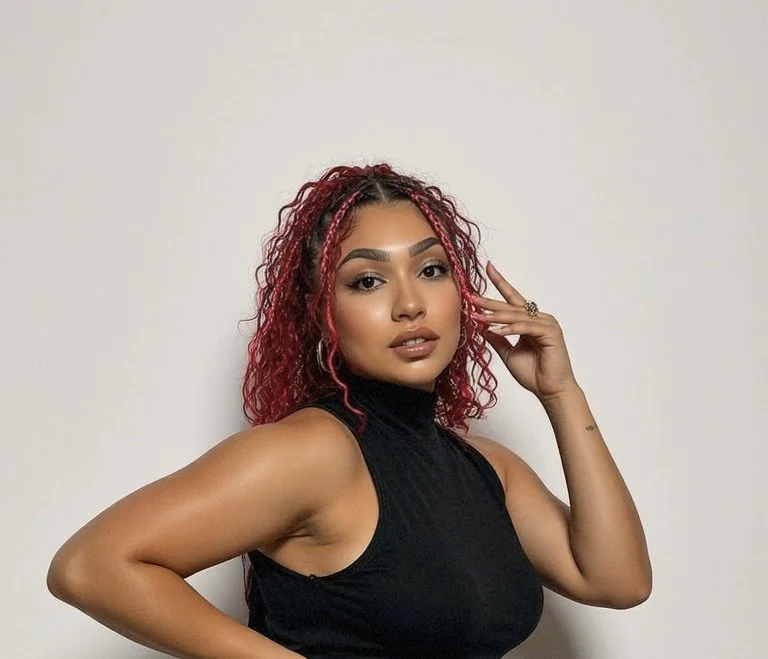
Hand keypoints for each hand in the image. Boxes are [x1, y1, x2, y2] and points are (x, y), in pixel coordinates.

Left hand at [470, 261, 578, 400]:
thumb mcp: (508, 353)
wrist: (550, 391)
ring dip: (495, 316)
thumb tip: (483, 327)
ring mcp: (547, 324)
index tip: (488, 268)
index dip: (500, 283)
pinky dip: (509, 329)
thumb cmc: (533, 374)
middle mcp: (540, 319)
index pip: (513, 299)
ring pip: (517, 315)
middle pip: (511, 306)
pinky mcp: (551, 332)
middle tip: (471, 296)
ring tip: (477, 315)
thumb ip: (497, 338)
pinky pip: (525, 327)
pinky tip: (495, 330)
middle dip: (489, 301)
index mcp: (530, 322)